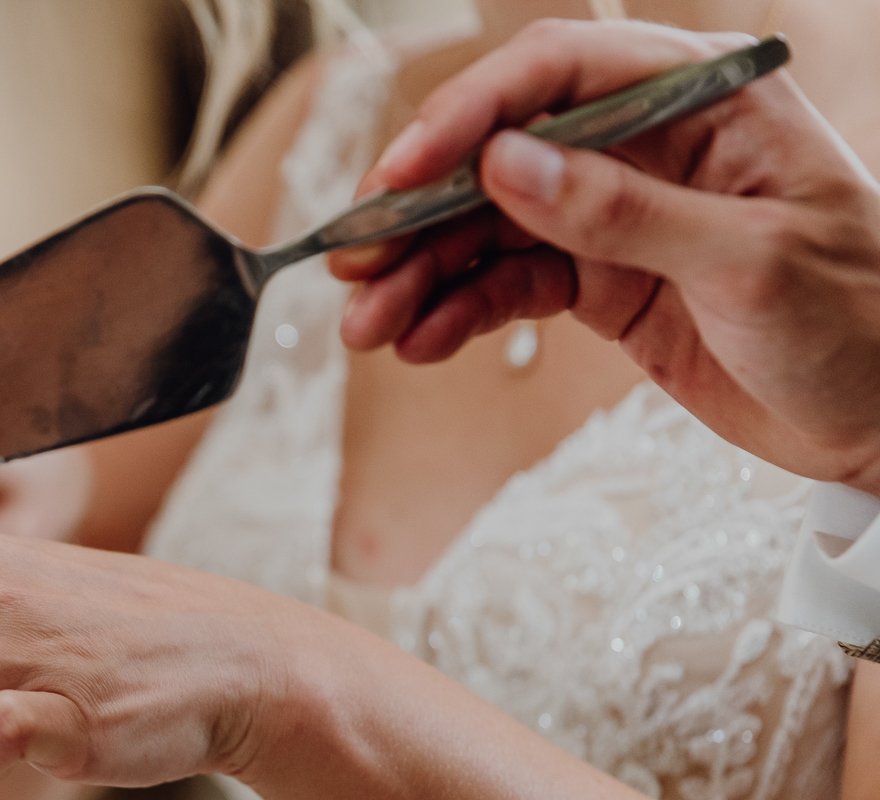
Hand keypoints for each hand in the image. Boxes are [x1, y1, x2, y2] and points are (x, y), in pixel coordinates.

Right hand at [332, 19, 879, 493]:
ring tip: (369, 329)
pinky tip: (421, 343)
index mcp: (703, 98)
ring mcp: (620, 215)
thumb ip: (624, 213)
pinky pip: (511, 287)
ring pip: (492, 228)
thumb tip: (506, 164)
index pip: (560, 72)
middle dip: (421, 211)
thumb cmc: (859, 321)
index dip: (468, 117)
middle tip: (355, 263)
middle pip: (503, 153)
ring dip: (423, 275)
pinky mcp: (605, 283)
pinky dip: (460, 314)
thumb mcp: (748, 266)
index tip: (401, 179)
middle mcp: (649, 144)